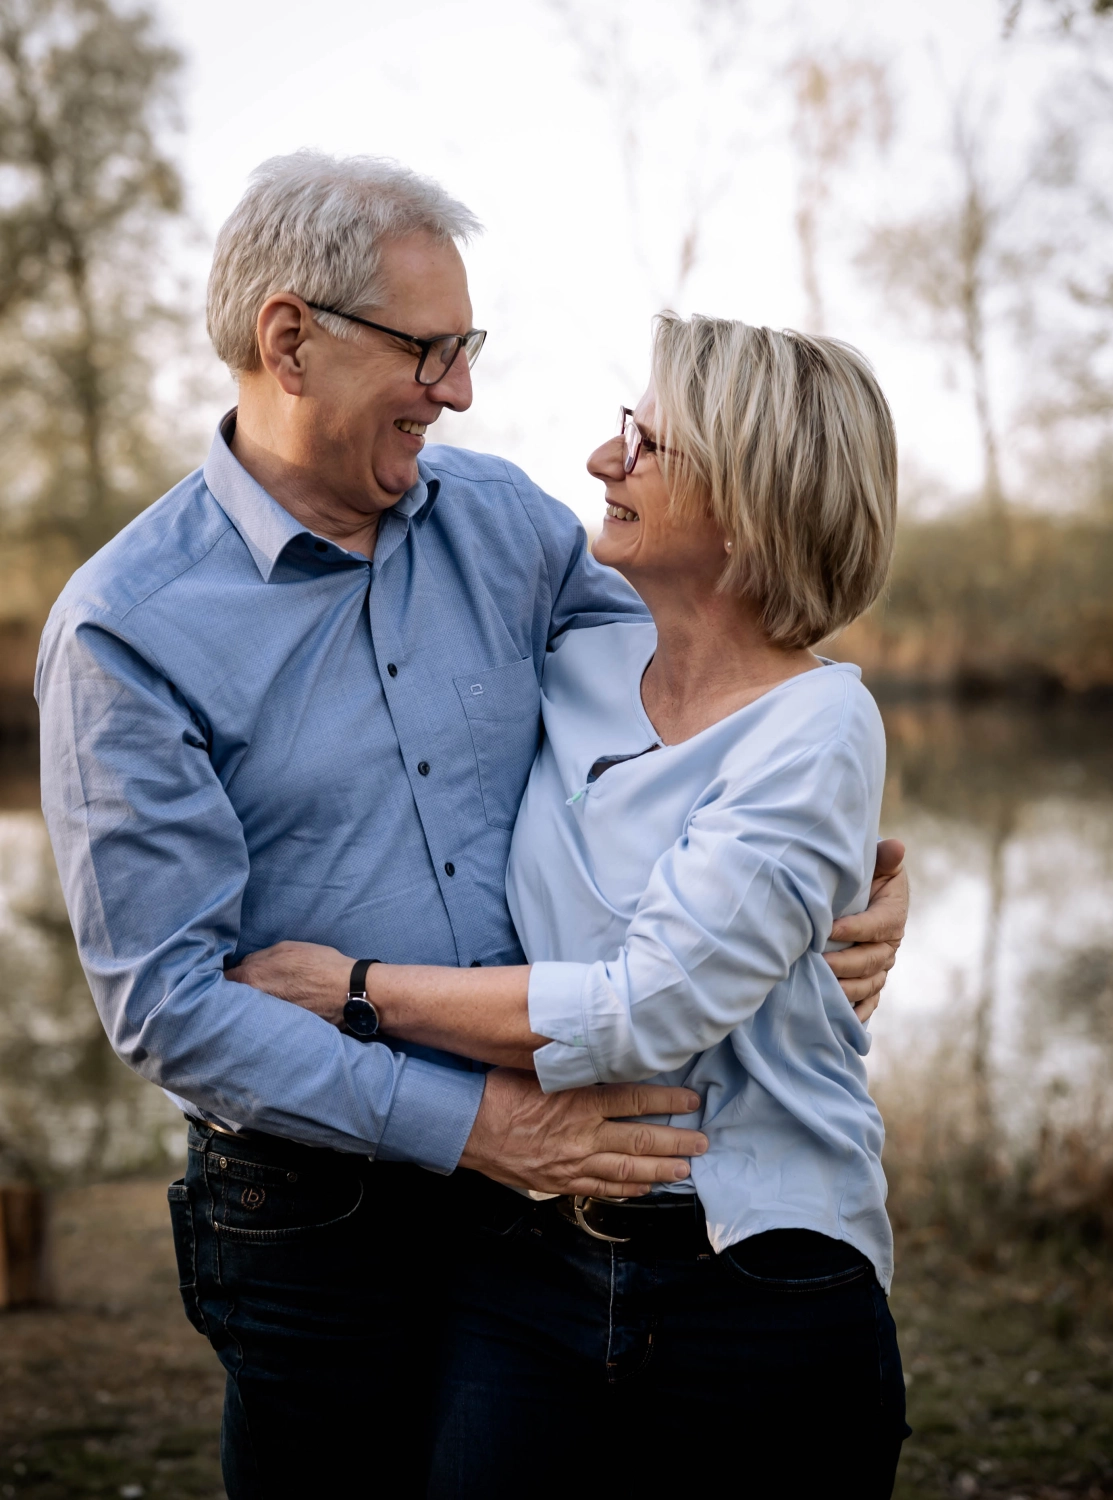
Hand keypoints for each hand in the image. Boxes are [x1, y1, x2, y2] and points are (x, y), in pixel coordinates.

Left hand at [226, 941, 351, 1022]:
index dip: (223, 975)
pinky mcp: (281, 1030)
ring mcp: (267, 1019)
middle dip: (237, 993)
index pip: (223, 980)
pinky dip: (270, 1016)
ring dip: (254, 1005)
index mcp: (251, 979)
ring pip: (251, 1011)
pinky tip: (282, 1009)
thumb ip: (259, 957)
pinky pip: (267, 1021)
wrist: (348, 992)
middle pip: (234, 998)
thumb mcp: (287, 948)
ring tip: (269, 998)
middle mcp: (254, 1002)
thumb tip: (245, 965)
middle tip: (248, 986)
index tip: (231, 975)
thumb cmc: (320, 965)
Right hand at [459, 1068, 708, 1197]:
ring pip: (627, 1168)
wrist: (467, 1127)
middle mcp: (583, 1134)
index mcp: (580, 1100)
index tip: (691, 1101)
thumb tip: (606, 1059)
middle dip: (676, 1141)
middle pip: (641, 1138)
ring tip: (684, 1168)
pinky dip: (627, 1188)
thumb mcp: (541, 1070)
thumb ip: (576, 1071)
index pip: (636, 1099)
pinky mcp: (560, 1182)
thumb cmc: (500, 1091)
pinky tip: (644, 1186)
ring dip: (660, 1169)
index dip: (668, 1100)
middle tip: (702, 1142)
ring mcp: (573, 1162)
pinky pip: (601, 1188)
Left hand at [826, 838, 907, 1021]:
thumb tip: (895, 847)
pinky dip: (857, 1013)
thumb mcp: (875, 861)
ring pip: (869, 984)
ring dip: (847, 990)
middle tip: (820, 963)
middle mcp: (890, 943)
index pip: (878, 925)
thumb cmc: (863, 873)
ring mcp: (881, 965)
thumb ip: (883, 857)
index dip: (856, 929)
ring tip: (822, 990)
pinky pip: (868, 1002)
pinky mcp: (870, 980)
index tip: (829, 928)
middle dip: (846, 964)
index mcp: (893, 913)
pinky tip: (841, 1021)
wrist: (858, 890)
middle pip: (873, 960)